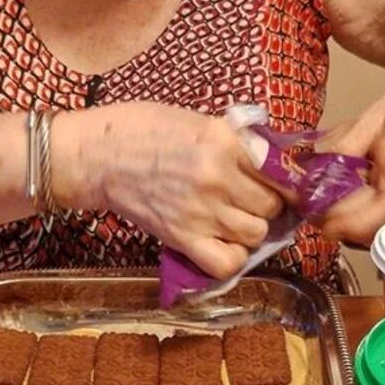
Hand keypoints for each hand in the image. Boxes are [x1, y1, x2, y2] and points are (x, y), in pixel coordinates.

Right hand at [52, 102, 283, 278]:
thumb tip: (275, 160)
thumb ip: (238, 142)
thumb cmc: (145, 129)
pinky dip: (232, 258)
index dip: (287, 181)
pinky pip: (227, 263)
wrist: (98, 156)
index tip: (283, 184)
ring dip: (252, 229)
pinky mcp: (182, 238)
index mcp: (225, 142)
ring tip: (236, 219)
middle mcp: (218, 178)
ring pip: (256, 235)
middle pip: (272, 206)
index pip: (282, 172)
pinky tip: (224, 243)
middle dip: (268, 205)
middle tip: (252, 199)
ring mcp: (200, 211)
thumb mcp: (200, 120)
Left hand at [317, 79, 384, 245]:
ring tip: (321, 204)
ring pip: (377, 232)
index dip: (352, 221)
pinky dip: (359, 220)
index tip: (321, 219)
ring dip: (346, 225)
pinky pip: (383, 225)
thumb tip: (310, 169)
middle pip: (376, 229)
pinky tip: (342, 203)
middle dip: (338, 224)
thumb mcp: (373, 117)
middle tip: (307, 207)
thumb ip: (343, 144)